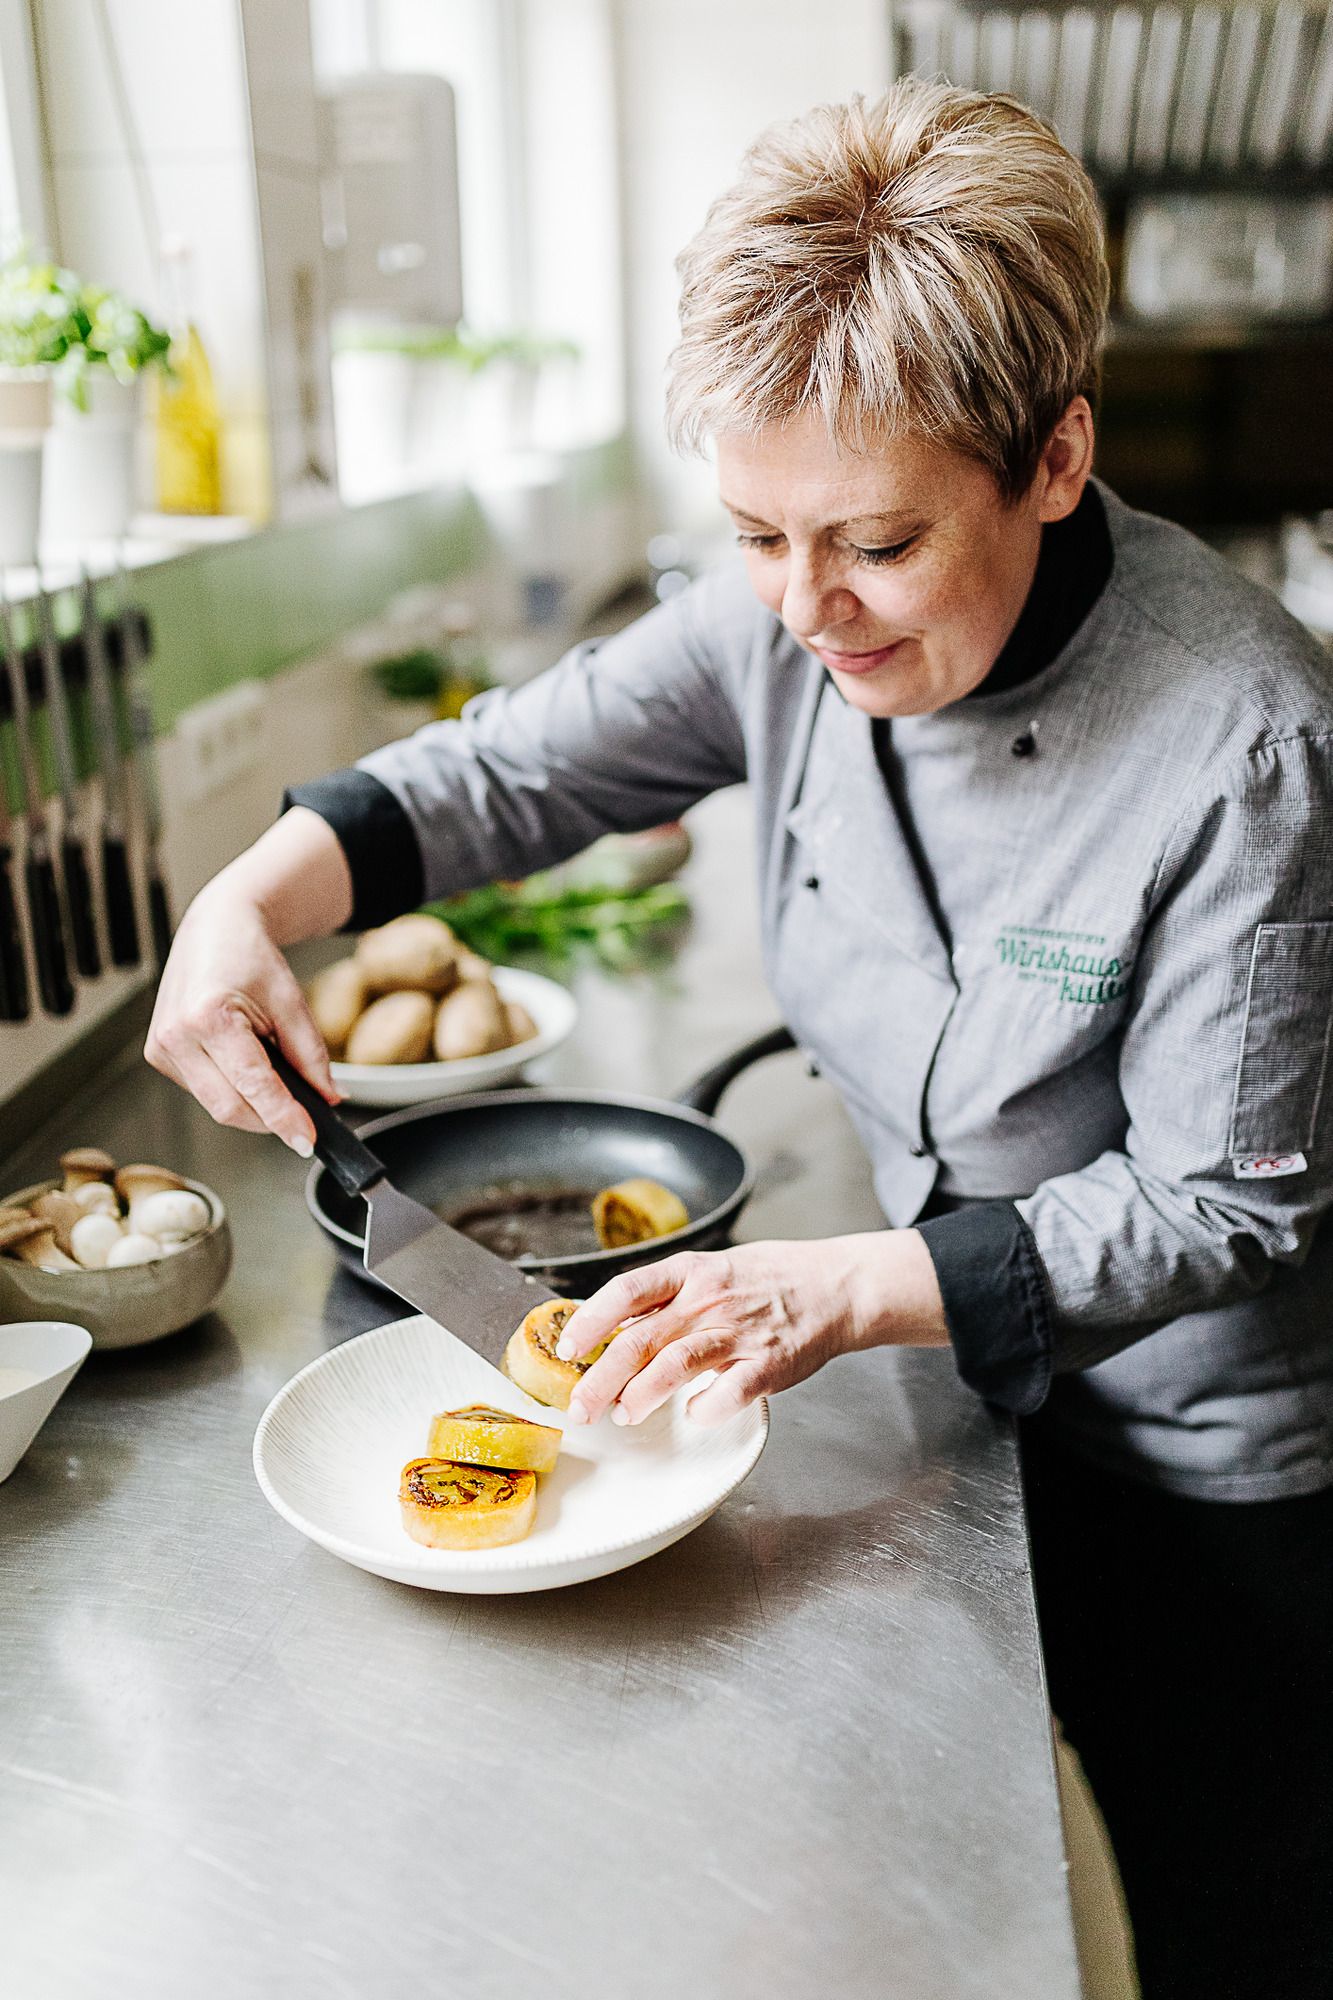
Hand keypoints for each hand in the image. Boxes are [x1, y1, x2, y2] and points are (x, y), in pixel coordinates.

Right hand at [145, 886, 333, 1153]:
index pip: (254, 1086)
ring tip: (269, 1066)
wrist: (215, 929)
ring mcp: (162, 1047)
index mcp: (208, 1017)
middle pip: (230, 1108)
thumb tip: (329, 1098)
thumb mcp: (292, 1001)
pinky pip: (203, 1091)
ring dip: (251, 1103)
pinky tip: (242, 1062)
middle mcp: (176, 1035)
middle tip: (304, 1118)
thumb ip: (311, 1056)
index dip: (284, 1119)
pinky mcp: (159, 1055)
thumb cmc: (249, 956)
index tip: (307, 1140)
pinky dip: (231, 1088)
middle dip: (270, 1119)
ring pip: (216, 1105)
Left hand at [558, 1230, 947, 1428]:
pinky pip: (730, 1392)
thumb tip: (611, 1329)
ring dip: (642, 1394)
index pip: (627, 1291)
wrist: (836, 1286)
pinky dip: (706, 1407)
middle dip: (601, 1376)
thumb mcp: (711, 1271)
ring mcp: (740, 1331)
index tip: (567, 1349)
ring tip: (624, 1414)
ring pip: (677, 1363)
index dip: (591, 1320)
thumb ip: (666, 1299)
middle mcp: (709, 1299)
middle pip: (640, 1338)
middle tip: (580, 1408)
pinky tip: (694, 1413)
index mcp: (690, 1272)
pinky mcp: (770, 1363)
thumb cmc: (768, 1280)